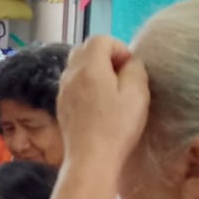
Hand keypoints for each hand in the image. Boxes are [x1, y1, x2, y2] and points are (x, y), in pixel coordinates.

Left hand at [60, 35, 149, 167]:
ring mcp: (62, 91)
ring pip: (77, 67)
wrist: (90, 159)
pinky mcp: (62, 106)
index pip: (100, 39)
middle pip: (85, 49)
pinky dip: (86, 84)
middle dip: (105, 56)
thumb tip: (129, 63)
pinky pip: (73, 84)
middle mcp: (70, 75)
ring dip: (95, 70)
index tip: (130, 68)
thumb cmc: (117, 127)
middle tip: (121, 76)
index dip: (119, 48)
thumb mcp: (137, 94)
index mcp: (89, 67)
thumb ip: (135, 69)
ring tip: (112, 90)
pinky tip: (99, 104)